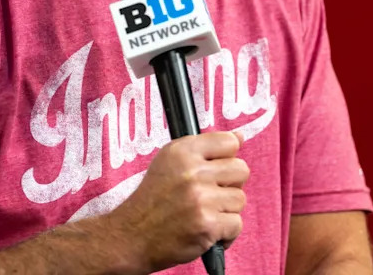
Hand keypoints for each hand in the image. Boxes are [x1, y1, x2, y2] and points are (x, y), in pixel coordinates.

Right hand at [108, 131, 248, 272]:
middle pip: (241, 170)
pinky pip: (236, 224)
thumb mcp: (171, 161)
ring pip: (239, 199)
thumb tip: (240, 137)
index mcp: (182, 151)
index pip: (229, 142)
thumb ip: (206, 148)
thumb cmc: (153, 199)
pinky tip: (208, 231)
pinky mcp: (207, 225)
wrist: (132, 236)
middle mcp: (191, 171)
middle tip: (210, 194)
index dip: (227, 157)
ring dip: (226, 210)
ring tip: (205, 214)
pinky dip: (226, 233)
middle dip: (230, 184)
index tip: (217, 170)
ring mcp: (200, 198)